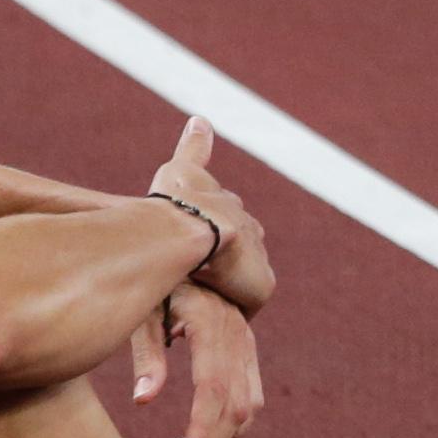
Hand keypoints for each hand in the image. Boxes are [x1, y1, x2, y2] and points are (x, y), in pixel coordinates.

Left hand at [129, 281, 262, 437]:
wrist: (184, 243)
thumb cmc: (151, 280)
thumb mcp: (140, 310)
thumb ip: (145, 354)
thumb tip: (144, 401)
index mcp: (209, 322)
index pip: (213, 388)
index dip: (203, 429)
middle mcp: (236, 332)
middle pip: (237, 404)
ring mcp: (246, 339)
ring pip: (249, 404)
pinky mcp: (245, 347)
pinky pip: (249, 394)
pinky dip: (230, 422)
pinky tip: (198, 435)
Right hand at [148, 116, 276, 313]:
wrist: (191, 225)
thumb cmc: (175, 199)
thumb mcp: (180, 168)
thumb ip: (193, 146)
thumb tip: (201, 118)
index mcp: (231, 210)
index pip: (228, 222)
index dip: (212, 237)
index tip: (198, 252)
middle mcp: (250, 231)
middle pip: (239, 254)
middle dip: (219, 267)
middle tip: (191, 282)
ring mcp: (257, 259)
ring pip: (238, 282)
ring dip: (219, 292)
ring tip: (189, 310)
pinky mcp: (262, 286)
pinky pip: (243, 305)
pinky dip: (222, 310)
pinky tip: (196, 319)